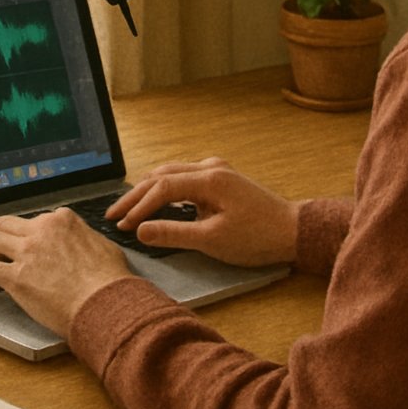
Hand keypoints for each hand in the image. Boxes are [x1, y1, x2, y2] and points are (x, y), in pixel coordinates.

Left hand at [0, 208, 133, 335]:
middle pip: (6, 224)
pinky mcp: (16, 277)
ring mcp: (27, 253)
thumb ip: (85, 240)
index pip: (35, 219)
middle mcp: (42, 230)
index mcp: (63, 221)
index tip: (23, 240)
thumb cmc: (110, 281)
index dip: (26, 232)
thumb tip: (83, 245)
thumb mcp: (103, 247)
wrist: (105, 303)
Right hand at [107, 157, 300, 267]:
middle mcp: (211, 168)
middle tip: (113, 215)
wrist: (294, 231)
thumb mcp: (212, 240)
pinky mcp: (221, 179)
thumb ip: (173, 233)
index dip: (138, 207)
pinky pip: (184, 179)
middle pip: (161, 175)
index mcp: (209, 179)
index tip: (122, 225)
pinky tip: (156, 204)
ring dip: (148, 191)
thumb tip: (140, 230)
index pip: (161, 188)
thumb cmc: (258, 237)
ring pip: (171, 174)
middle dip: (135, 196)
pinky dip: (165, 191)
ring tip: (128, 209)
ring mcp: (217, 171)